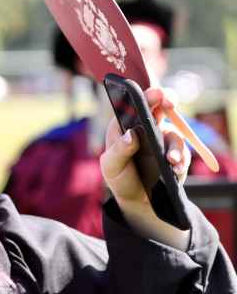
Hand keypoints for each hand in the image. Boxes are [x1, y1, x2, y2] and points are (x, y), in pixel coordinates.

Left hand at [100, 86, 190, 248]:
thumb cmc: (119, 177)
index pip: (135, 104)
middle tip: (169, 104)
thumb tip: (131, 135)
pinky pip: (183, 152)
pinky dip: (180, 159)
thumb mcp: (111, 166)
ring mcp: (163, 139)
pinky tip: (175, 169)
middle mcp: (147, 126)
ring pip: (174, 132)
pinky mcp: (176, 153)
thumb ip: (119, 151)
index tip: (155, 94)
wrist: (137, 199)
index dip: (146, 95)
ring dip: (174, 145)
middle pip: (161, 105)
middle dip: (168, 100)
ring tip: (170, 160)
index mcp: (125, 124)